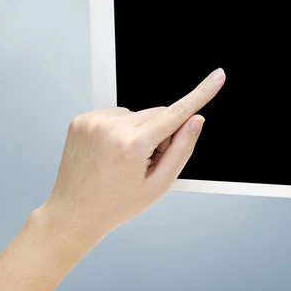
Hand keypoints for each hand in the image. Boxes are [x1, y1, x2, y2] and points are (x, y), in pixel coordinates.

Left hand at [38, 68, 225, 247]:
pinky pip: (116, 115)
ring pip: (137, 114)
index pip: (176, 113)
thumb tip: (196, 120)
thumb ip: (182, 149)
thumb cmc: (116, 205)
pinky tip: (111, 152)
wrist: (73, 214)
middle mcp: (110, 127)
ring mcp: (92, 121)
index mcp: (132, 145)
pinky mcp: (82, 119)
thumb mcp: (158, 185)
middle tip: (147, 162)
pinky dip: (120, 129)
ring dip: (139, 131)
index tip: (217, 77)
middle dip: (160, 133)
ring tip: (124, 160)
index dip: (201, 94)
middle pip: (157, 114)